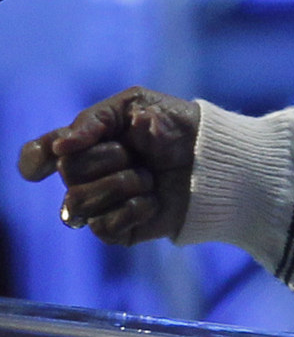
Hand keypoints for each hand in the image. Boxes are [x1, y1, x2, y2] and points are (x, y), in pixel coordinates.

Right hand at [17, 87, 199, 246]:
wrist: (214, 158)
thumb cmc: (175, 126)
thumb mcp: (136, 105)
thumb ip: (93, 119)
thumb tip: (60, 146)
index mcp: (82, 144)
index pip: (37, 156)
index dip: (36, 159)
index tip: (55, 153)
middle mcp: (84, 177)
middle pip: (67, 171)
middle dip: (108, 157)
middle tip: (137, 153)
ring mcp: (99, 205)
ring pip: (77, 203)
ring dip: (120, 184)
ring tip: (148, 177)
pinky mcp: (118, 231)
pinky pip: (103, 226)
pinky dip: (134, 209)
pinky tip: (153, 200)